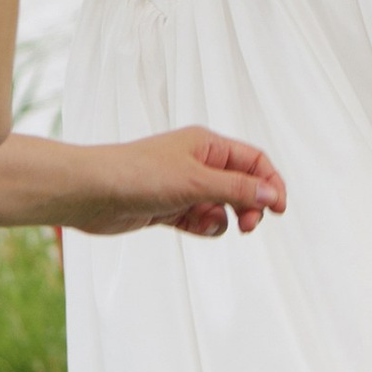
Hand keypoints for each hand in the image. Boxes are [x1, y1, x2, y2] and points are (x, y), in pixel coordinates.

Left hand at [57, 127, 288, 237]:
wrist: (92, 193)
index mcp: (207, 145)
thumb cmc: (139, 175)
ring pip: (221, 206)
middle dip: (249, 206)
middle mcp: (197, 163)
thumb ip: (237, 189)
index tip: (279, 209)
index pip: (253, 161)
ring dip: (222, 219)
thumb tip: (273, 195)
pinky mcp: (168, 208)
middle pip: (241, 185)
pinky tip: (193, 227)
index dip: (271, 183)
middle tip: (248, 227)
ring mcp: (183, 186)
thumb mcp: (196, 182)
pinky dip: (202, 226)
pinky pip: (199, 220)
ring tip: (207, 223)